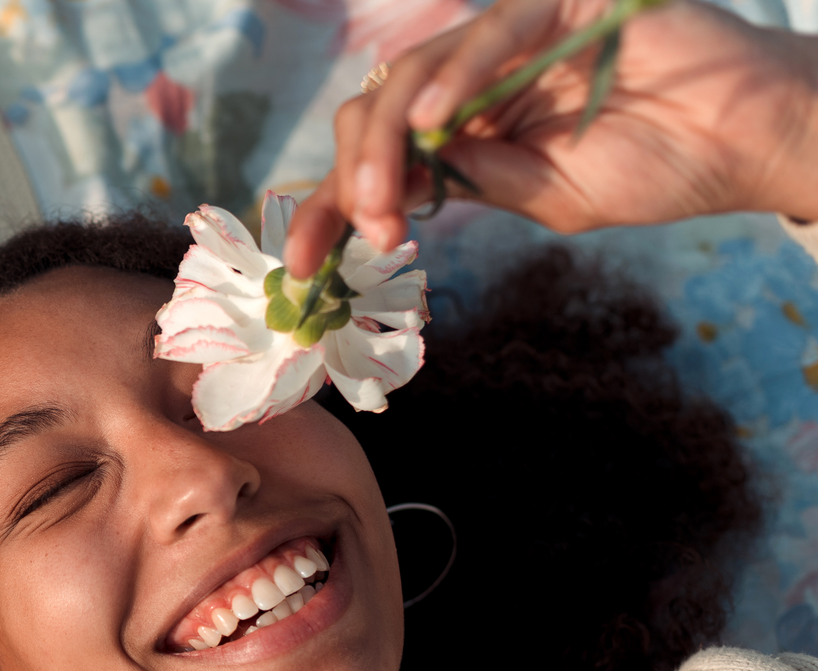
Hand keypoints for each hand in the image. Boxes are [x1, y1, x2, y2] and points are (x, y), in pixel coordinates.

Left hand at [284, 0, 817, 276]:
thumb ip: (473, 186)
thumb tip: (390, 189)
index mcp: (466, 129)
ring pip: (415, 74)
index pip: (380, 161)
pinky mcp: (556, 4)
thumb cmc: (658, 169)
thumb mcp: (546, 200)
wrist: (748, 143)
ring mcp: (511, 38)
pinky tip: (431, 122)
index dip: (333, 207)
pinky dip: (454, 75)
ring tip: (378, 195)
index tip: (302, 265)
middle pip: (378, 114)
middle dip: (352, 176)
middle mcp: (475, 80)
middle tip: (357, 229)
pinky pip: (491, 30)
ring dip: (386, 139)